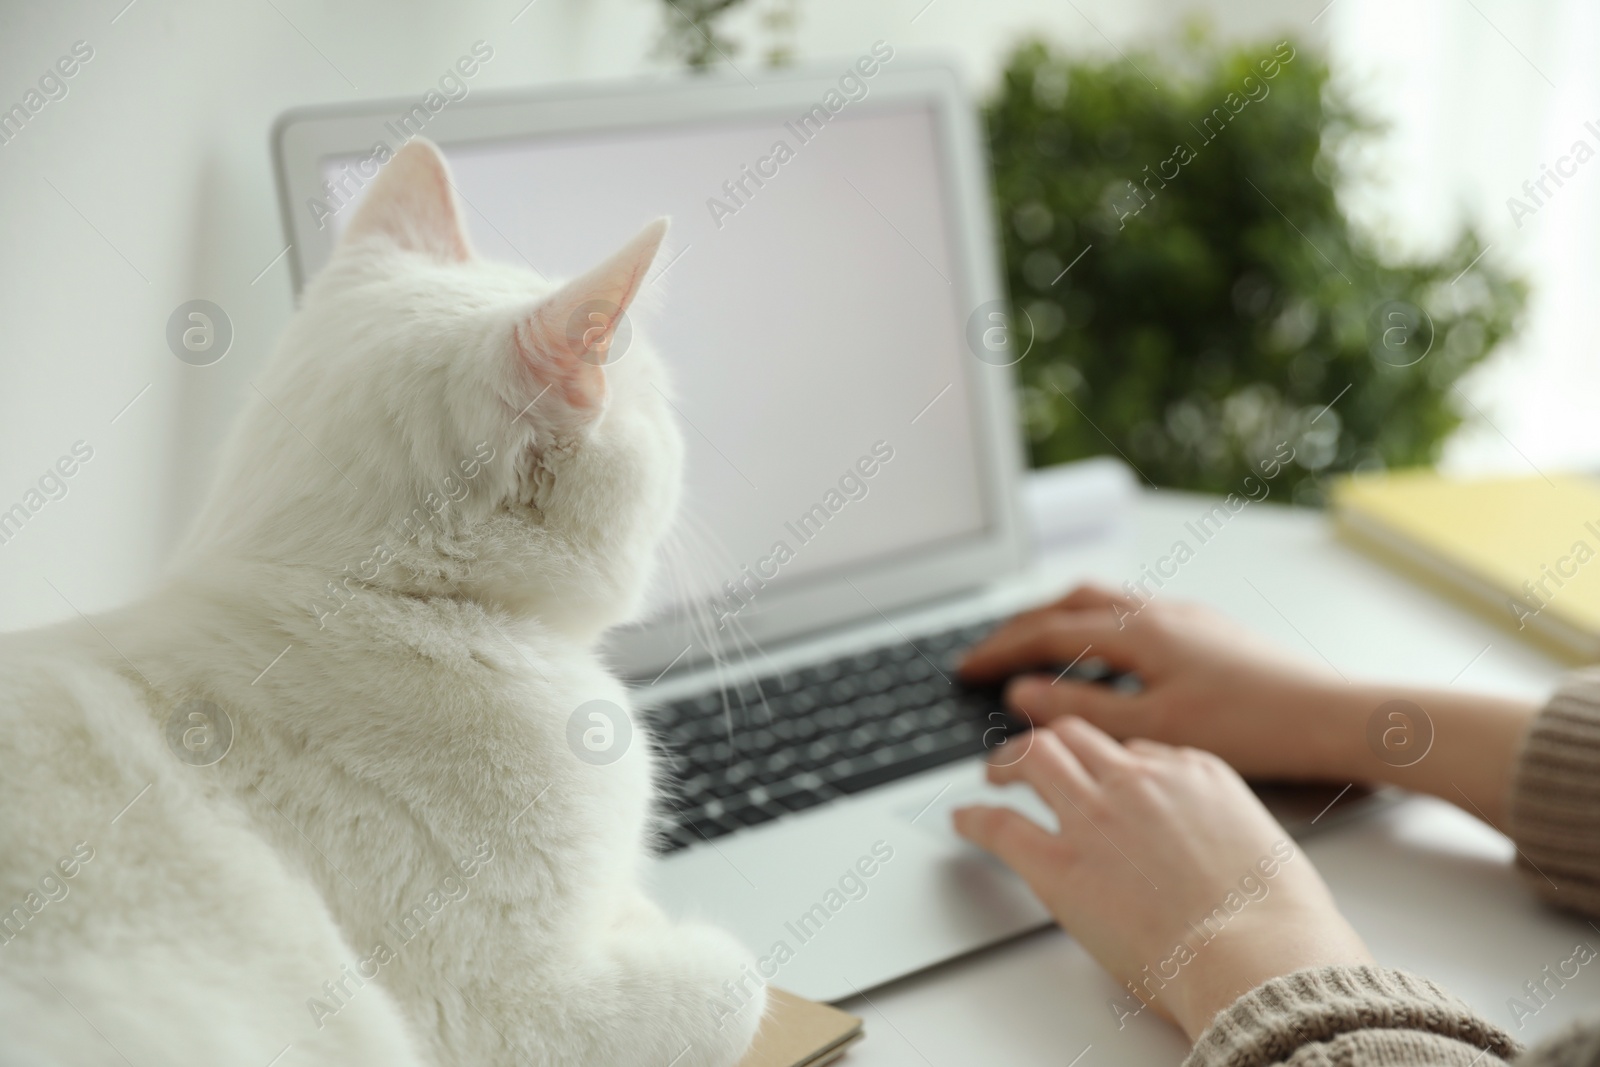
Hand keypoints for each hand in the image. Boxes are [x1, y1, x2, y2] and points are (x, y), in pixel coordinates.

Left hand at [953, 717, 1371, 1039]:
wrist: (1259, 953)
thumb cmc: (1276, 920)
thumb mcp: (1264, 847)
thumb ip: (1224, 829)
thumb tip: (1209, 843)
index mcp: (1195, 772)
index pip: (1137, 749)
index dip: (1112, 761)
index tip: (1102, 773)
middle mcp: (1139, 780)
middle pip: (1078, 735)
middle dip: (1051, 741)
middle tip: (1032, 759)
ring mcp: (1094, 815)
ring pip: (1035, 756)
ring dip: (1008, 762)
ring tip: (995, 775)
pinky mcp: (1058, 864)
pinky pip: (1000, 824)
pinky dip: (975, 817)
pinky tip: (964, 821)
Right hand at [959, 584, 1539, 828]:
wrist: (1334, 718)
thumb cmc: (1254, 727)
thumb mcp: (1153, 728)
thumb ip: (1080, 708)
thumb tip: (1023, 693)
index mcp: (1139, 629)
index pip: (1046, 631)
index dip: (998, 650)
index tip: (963, 668)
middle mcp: (1159, 610)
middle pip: (1068, 604)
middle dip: (1020, 627)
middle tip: (985, 653)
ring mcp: (1185, 616)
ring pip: (1103, 605)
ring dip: (1059, 622)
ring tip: (1031, 648)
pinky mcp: (1208, 631)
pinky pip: (1132, 616)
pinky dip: (1096, 630)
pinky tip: (1103, 659)